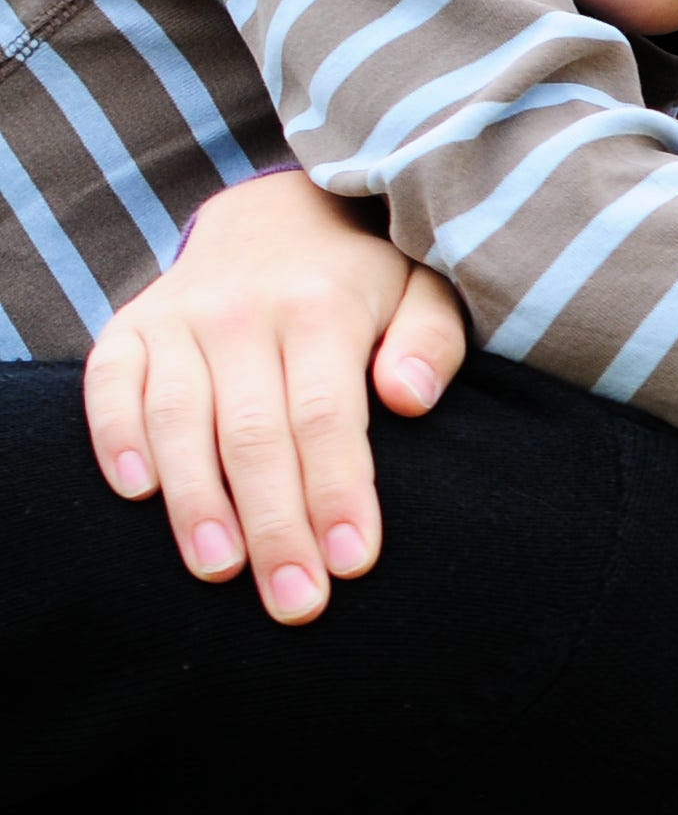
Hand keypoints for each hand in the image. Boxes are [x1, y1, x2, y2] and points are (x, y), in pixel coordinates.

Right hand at [84, 170, 464, 620]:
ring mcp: (179, 319)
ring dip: (193, 500)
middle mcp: (242, 313)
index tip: (351, 564)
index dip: (336, 493)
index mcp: (322, 309)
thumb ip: (430, 343)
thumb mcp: (425, 291)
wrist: (282, 213)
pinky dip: (115, 437)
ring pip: (178, 419)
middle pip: (253, 435)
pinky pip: (110, 384)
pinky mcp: (131, 326)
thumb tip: (409, 398)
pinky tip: (136, 495)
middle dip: (273, 525)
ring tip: (217, 569)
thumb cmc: (368, 278)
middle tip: (294, 601)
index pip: (328, 417)